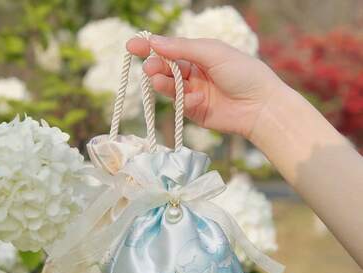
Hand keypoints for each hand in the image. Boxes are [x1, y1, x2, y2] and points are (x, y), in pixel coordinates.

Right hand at [127, 35, 285, 140]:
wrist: (260, 105)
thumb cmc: (242, 73)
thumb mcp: (212, 53)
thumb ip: (183, 48)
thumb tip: (155, 42)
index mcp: (200, 54)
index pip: (170, 49)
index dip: (151, 47)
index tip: (132, 46)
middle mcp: (194, 73)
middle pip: (166, 68)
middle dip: (155, 67)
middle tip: (148, 68)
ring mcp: (194, 93)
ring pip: (170, 87)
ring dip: (162, 83)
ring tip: (157, 80)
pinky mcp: (195, 111)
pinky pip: (181, 104)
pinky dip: (182, 100)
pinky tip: (192, 98)